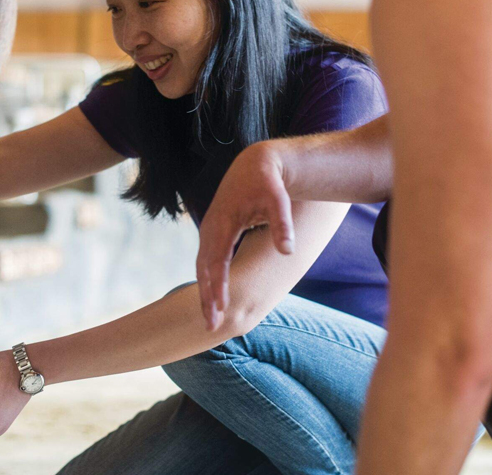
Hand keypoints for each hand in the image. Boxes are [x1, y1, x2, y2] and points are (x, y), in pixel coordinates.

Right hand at [196, 141, 294, 330]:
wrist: (254, 164)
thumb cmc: (268, 182)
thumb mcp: (278, 199)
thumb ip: (282, 225)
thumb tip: (288, 252)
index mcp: (223, 222)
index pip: (218, 261)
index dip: (218, 286)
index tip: (220, 308)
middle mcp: (211, 228)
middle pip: (204, 269)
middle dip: (206, 298)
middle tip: (211, 327)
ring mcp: (210, 230)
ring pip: (203, 267)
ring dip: (205, 292)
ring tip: (211, 318)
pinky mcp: (214, 232)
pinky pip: (207, 261)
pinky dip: (208, 280)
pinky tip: (213, 296)